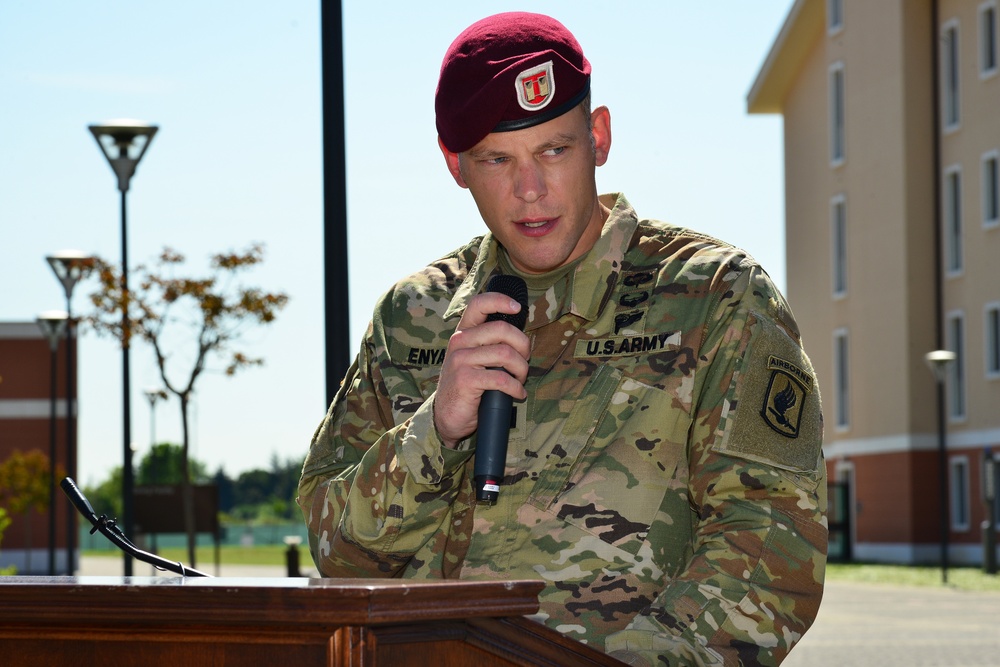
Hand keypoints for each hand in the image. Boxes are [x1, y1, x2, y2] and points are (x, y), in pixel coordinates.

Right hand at [433, 292, 529, 447]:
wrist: (447, 416)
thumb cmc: (467, 386)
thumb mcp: (474, 358)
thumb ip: (489, 343)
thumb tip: (522, 336)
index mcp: (463, 333)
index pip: (479, 304)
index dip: (500, 300)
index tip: (517, 308)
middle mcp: (459, 342)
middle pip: (502, 329)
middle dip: (523, 346)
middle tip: (524, 362)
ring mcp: (461, 360)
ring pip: (506, 354)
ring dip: (521, 370)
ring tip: (520, 381)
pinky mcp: (465, 380)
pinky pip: (502, 378)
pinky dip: (516, 388)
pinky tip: (517, 394)